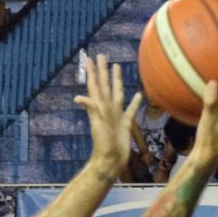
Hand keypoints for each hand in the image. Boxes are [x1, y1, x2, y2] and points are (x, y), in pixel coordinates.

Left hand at [75, 54, 141, 177]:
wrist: (111, 160)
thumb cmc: (103, 144)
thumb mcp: (96, 125)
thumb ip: (91, 110)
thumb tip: (79, 98)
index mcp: (100, 107)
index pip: (95, 85)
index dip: (92, 72)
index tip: (90, 58)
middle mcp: (108, 108)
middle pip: (105, 84)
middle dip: (103, 70)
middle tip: (102, 55)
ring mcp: (117, 115)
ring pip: (117, 93)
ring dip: (117, 80)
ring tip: (117, 67)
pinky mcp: (126, 123)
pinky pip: (131, 109)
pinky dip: (134, 102)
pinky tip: (138, 95)